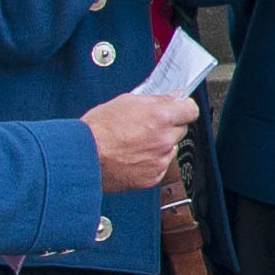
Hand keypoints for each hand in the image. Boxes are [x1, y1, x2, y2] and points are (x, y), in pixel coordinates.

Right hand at [80, 92, 200, 192]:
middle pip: (181, 129)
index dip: (184, 108)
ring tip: (135, 143)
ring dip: (160, 145)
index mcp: (160, 117)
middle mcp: (164, 139)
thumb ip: (155, 100)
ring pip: (171, 149)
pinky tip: (133, 156)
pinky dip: (151, 162)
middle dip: (169, 126)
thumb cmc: (97, 130)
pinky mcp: (153, 176)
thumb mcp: (125, 102)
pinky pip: (161, 166)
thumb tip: (172, 97)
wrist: (82, 158)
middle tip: (148, 126)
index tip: (180, 109)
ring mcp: (160, 159)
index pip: (191, 110)